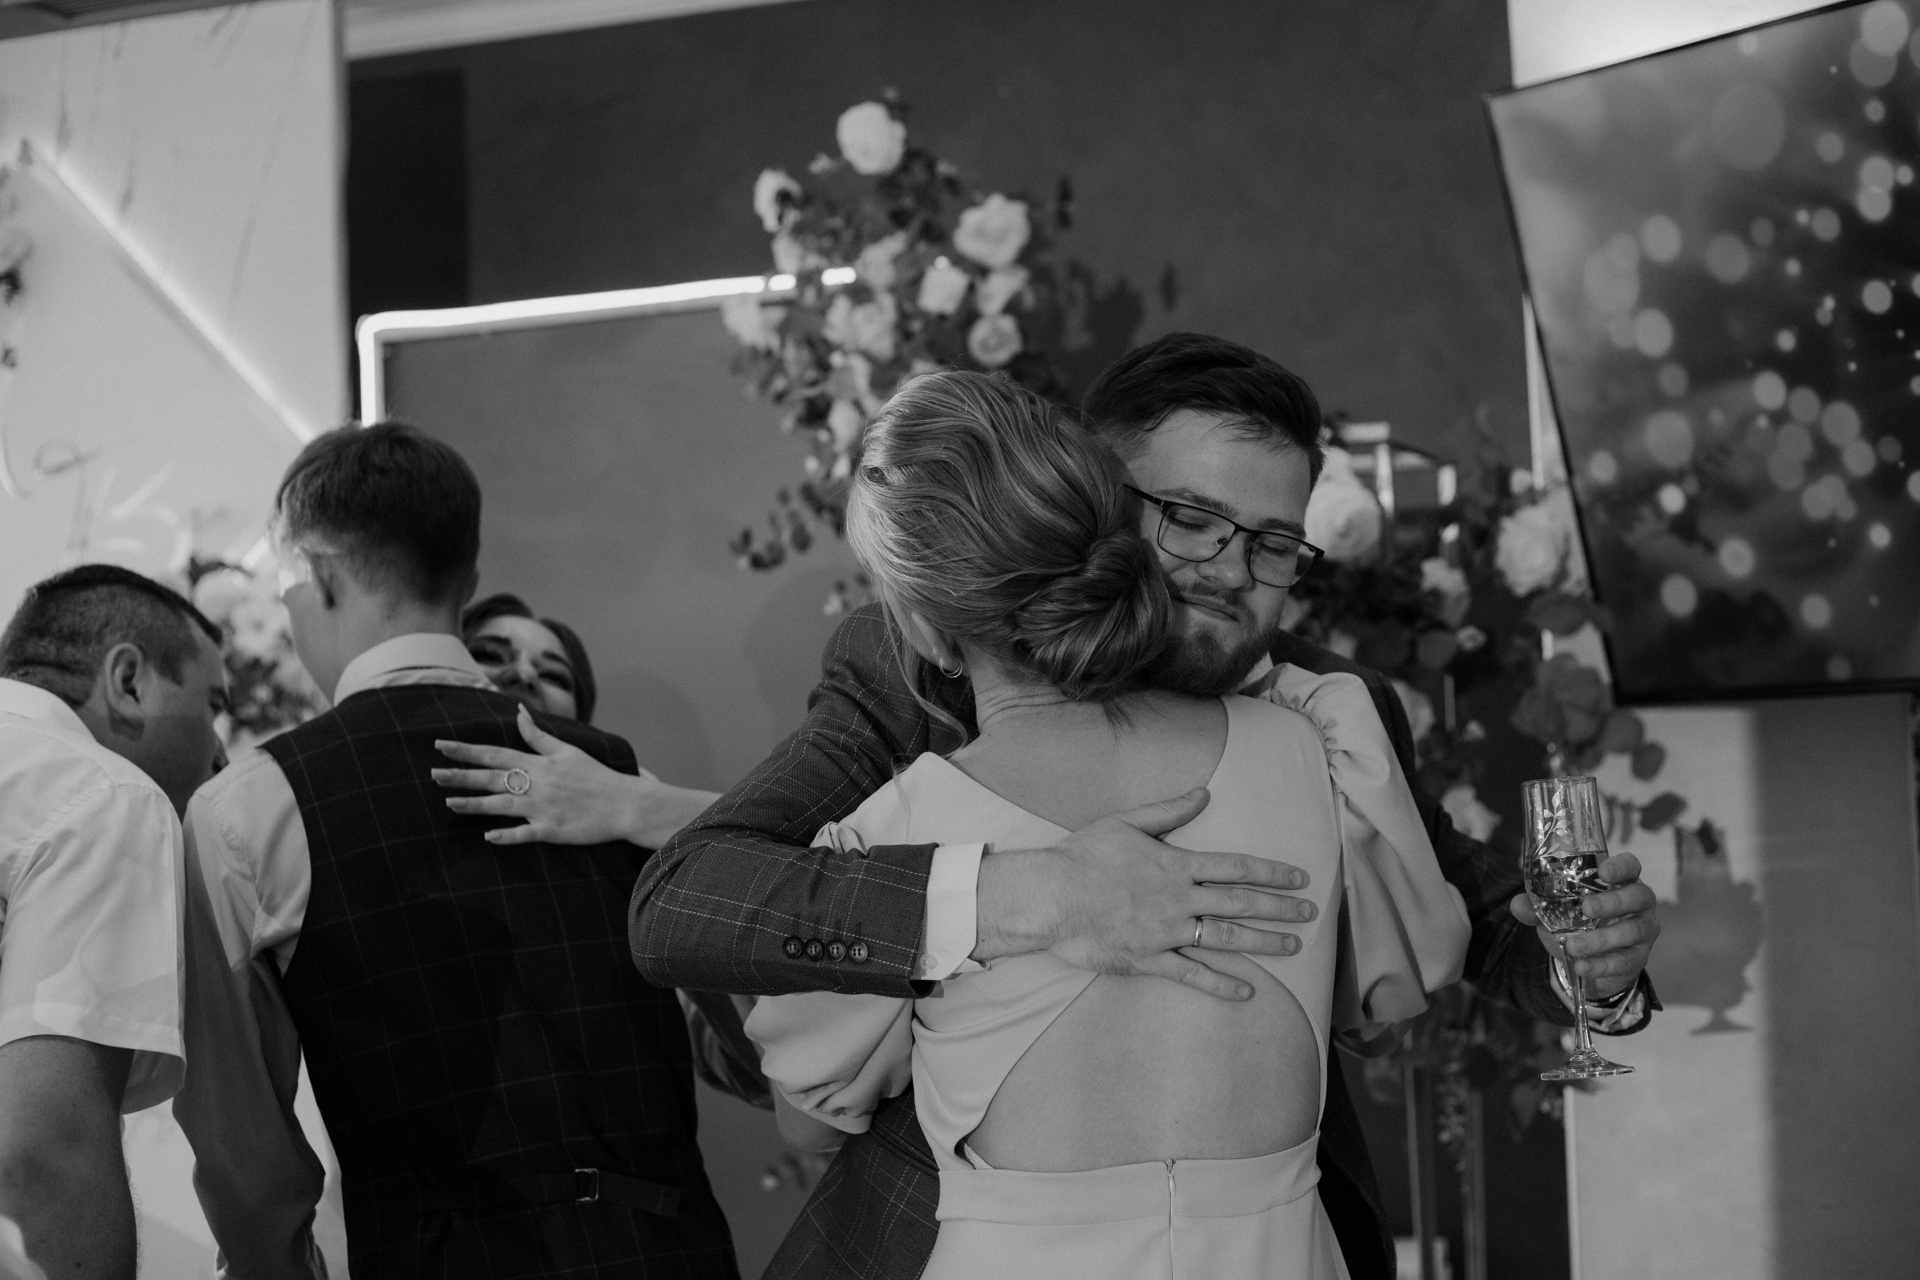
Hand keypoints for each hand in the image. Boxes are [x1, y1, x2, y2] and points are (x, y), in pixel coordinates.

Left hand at [433, 705, 718, 846]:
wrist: (624, 803)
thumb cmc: (595, 776)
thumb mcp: (567, 750)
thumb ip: (538, 734)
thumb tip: (518, 712)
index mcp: (538, 764)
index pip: (495, 753)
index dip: (466, 750)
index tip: (441, 746)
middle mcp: (536, 783)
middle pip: (492, 778)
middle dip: (461, 776)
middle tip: (433, 774)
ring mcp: (543, 807)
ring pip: (502, 805)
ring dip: (475, 804)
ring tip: (450, 803)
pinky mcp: (552, 830)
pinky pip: (526, 833)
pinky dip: (508, 835)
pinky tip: (488, 837)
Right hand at [975, 786, 1316, 1001]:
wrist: (1050, 897)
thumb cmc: (1083, 855)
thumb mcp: (1126, 822)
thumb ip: (1169, 810)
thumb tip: (1204, 793)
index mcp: (1176, 864)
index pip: (1236, 867)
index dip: (1271, 872)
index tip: (1299, 877)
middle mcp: (1179, 899)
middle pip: (1241, 904)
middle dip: (1280, 909)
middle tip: (1311, 914)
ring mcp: (1167, 932)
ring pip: (1225, 939)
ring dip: (1263, 944)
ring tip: (1292, 948)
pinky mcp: (1148, 960)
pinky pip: (1192, 974)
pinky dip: (1221, 983)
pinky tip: (1246, 990)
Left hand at [1509, 851, 1659, 1001]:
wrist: (1592, 962)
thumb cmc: (1579, 924)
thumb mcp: (1557, 912)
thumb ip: (1538, 907)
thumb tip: (1517, 904)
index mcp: (1620, 882)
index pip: (1631, 866)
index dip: (1621, 866)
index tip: (1603, 871)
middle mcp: (1639, 903)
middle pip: (1638, 896)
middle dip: (1613, 902)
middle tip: (1586, 908)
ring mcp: (1643, 930)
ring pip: (1633, 930)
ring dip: (1602, 938)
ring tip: (1573, 945)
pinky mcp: (1639, 957)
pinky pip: (1624, 960)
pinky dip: (1601, 964)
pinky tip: (1582, 966)